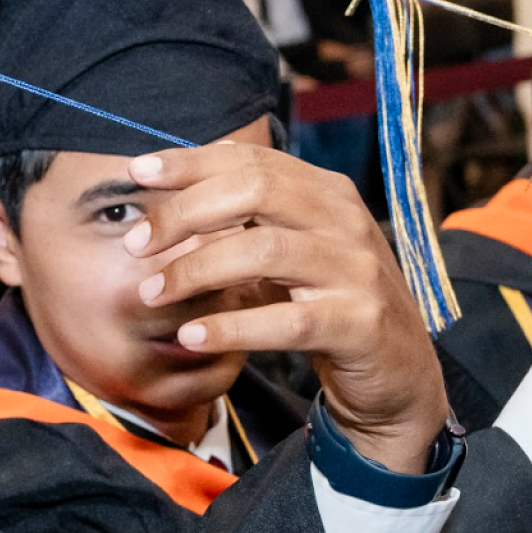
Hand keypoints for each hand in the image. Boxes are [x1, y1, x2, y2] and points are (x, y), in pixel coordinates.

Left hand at [126, 142, 446, 472]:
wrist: (396, 371)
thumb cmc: (328, 305)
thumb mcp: (289, 254)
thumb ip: (245, 222)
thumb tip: (169, 192)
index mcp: (326, 194)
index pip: (252, 161)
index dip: (191, 163)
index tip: (137, 171)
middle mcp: (345, 221)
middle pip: (255, 192)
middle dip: (184, 213)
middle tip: (135, 244)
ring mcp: (356, 271)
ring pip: (264, 251)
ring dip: (196, 271)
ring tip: (152, 292)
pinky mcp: (360, 324)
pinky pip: (287, 321)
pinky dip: (232, 326)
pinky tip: (191, 335)